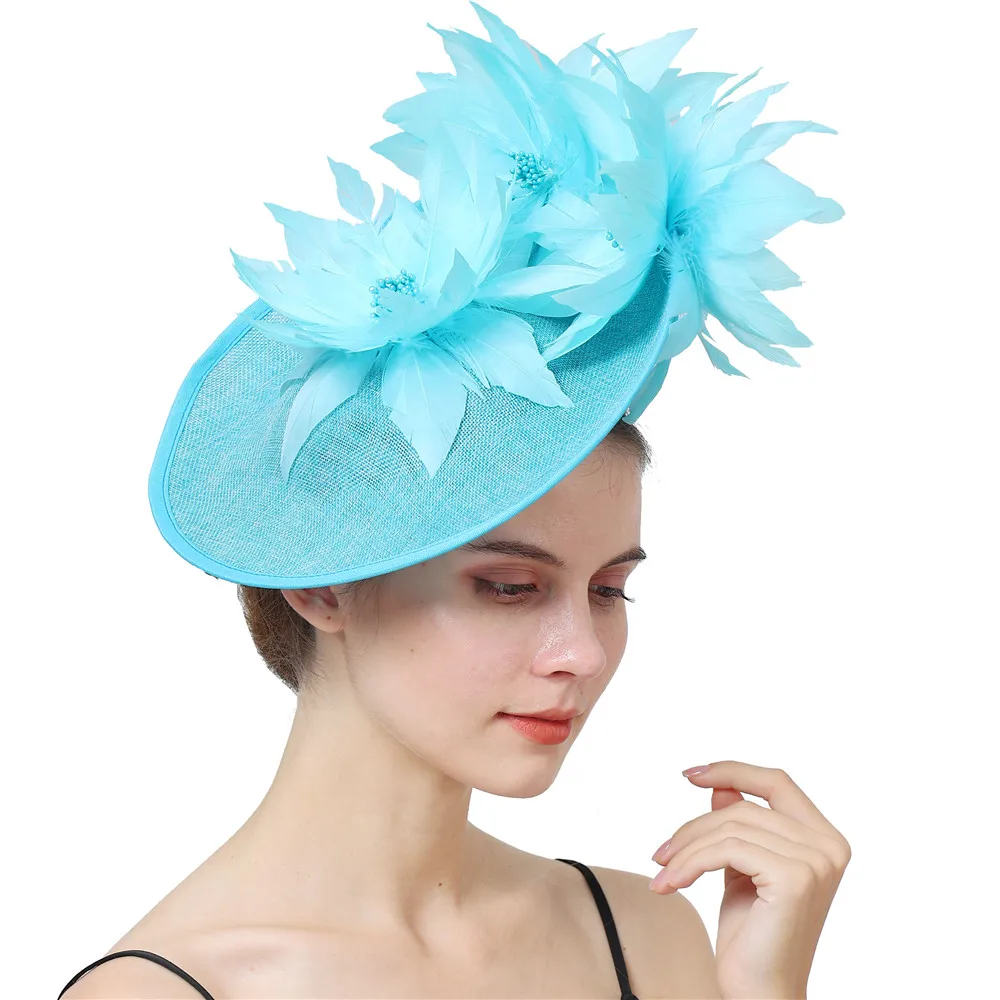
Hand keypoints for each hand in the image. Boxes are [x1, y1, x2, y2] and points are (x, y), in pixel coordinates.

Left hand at [649, 761, 850, 999]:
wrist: (760, 992)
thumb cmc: (752, 935)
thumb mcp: (741, 867)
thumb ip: (738, 826)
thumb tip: (719, 785)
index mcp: (825, 839)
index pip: (777, 783)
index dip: (733, 770)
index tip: (690, 774)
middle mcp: (829, 846)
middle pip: (744, 807)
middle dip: (694, 826)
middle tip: (661, 851)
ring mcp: (816, 861)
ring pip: (730, 827)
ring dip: (686, 849)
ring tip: (663, 872)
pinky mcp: (794, 878)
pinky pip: (727, 850)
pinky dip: (690, 863)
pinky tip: (671, 883)